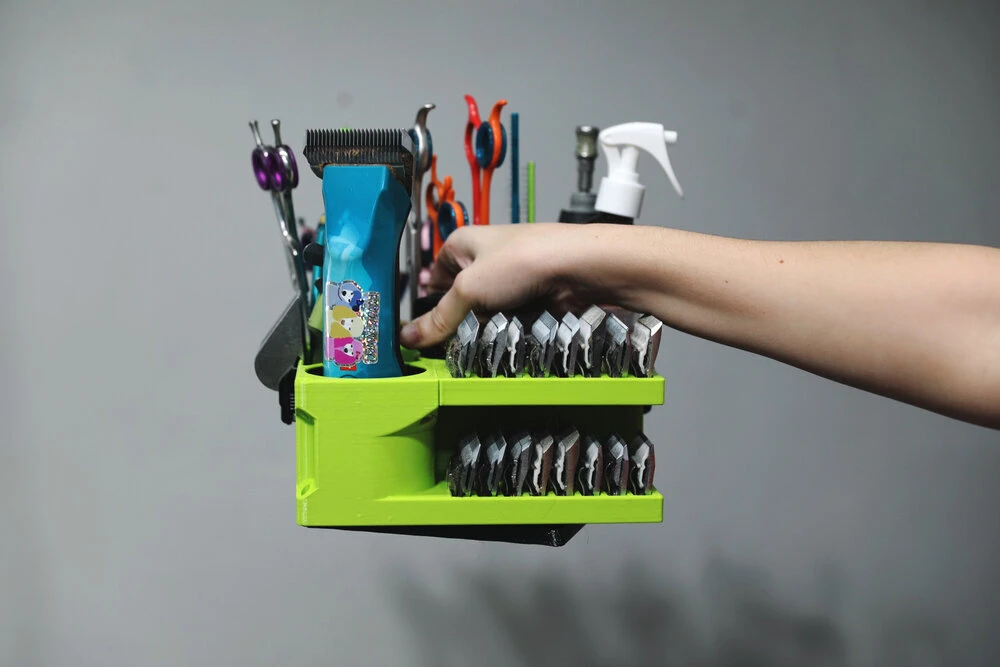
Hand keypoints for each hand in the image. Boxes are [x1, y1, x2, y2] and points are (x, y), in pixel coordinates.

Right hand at [400, 224, 597, 347]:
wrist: (578, 267)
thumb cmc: (525, 259)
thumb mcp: (469, 290)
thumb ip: (440, 317)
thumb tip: (409, 336)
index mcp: (461, 244)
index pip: (434, 278)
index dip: (429, 305)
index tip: (423, 332)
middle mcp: (485, 259)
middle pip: (461, 300)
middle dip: (461, 320)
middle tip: (457, 337)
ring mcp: (510, 279)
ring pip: (486, 313)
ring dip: (487, 327)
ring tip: (489, 332)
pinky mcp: (530, 296)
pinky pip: (510, 320)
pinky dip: (509, 329)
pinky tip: (511, 332)